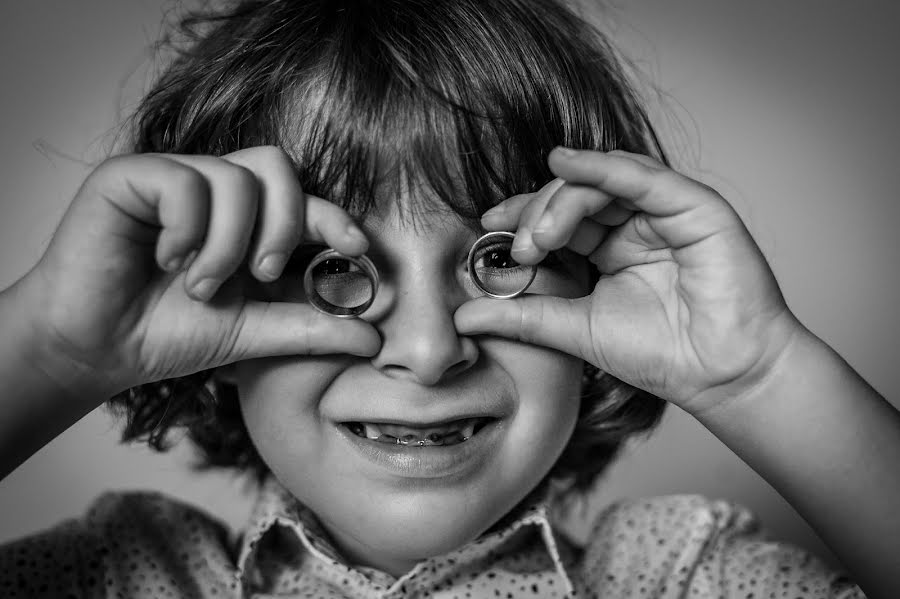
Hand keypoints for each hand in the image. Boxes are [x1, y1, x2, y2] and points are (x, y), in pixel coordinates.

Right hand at [18, 146, 380, 398]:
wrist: (97, 349)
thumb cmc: (170, 334)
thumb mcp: (253, 333)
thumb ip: (310, 328)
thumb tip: (375, 340)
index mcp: (250, 222)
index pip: (304, 199)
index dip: (335, 216)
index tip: (357, 247)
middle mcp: (216, 193)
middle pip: (277, 168)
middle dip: (283, 224)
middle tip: (263, 273)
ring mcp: (175, 179)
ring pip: (234, 179)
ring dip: (227, 244)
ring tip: (199, 285)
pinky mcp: (132, 177)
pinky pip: (184, 181)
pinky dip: (186, 229)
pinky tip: (166, 260)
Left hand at [455, 148, 802, 414]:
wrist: (720, 377)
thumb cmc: (661, 354)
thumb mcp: (576, 330)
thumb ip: (523, 317)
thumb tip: (462, 318)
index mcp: (612, 247)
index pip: (560, 217)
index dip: (523, 217)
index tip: (487, 228)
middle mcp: (637, 223)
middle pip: (577, 195)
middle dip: (538, 213)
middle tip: (519, 246)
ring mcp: (667, 212)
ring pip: (604, 181)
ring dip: (563, 198)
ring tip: (538, 234)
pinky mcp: (696, 207)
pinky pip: (645, 177)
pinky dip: (605, 168)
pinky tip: (567, 166)